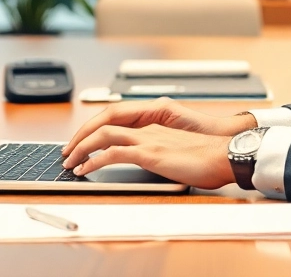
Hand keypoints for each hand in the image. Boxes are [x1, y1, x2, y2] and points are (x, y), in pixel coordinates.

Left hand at [62, 123, 234, 188]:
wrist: (223, 155)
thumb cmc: (207, 157)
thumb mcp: (179, 150)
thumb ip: (162, 150)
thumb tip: (151, 160)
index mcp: (154, 125)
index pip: (115, 119)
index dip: (94, 129)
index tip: (82, 142)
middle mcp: (147, 128)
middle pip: (103, 123)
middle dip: (80, 137)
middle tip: (67, 152)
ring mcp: (147, 139)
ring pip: (103, 135)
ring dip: (81, 148)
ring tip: (69, 162)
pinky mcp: (149, 154)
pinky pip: (112, 154)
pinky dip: (94, 161)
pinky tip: (85, 171)